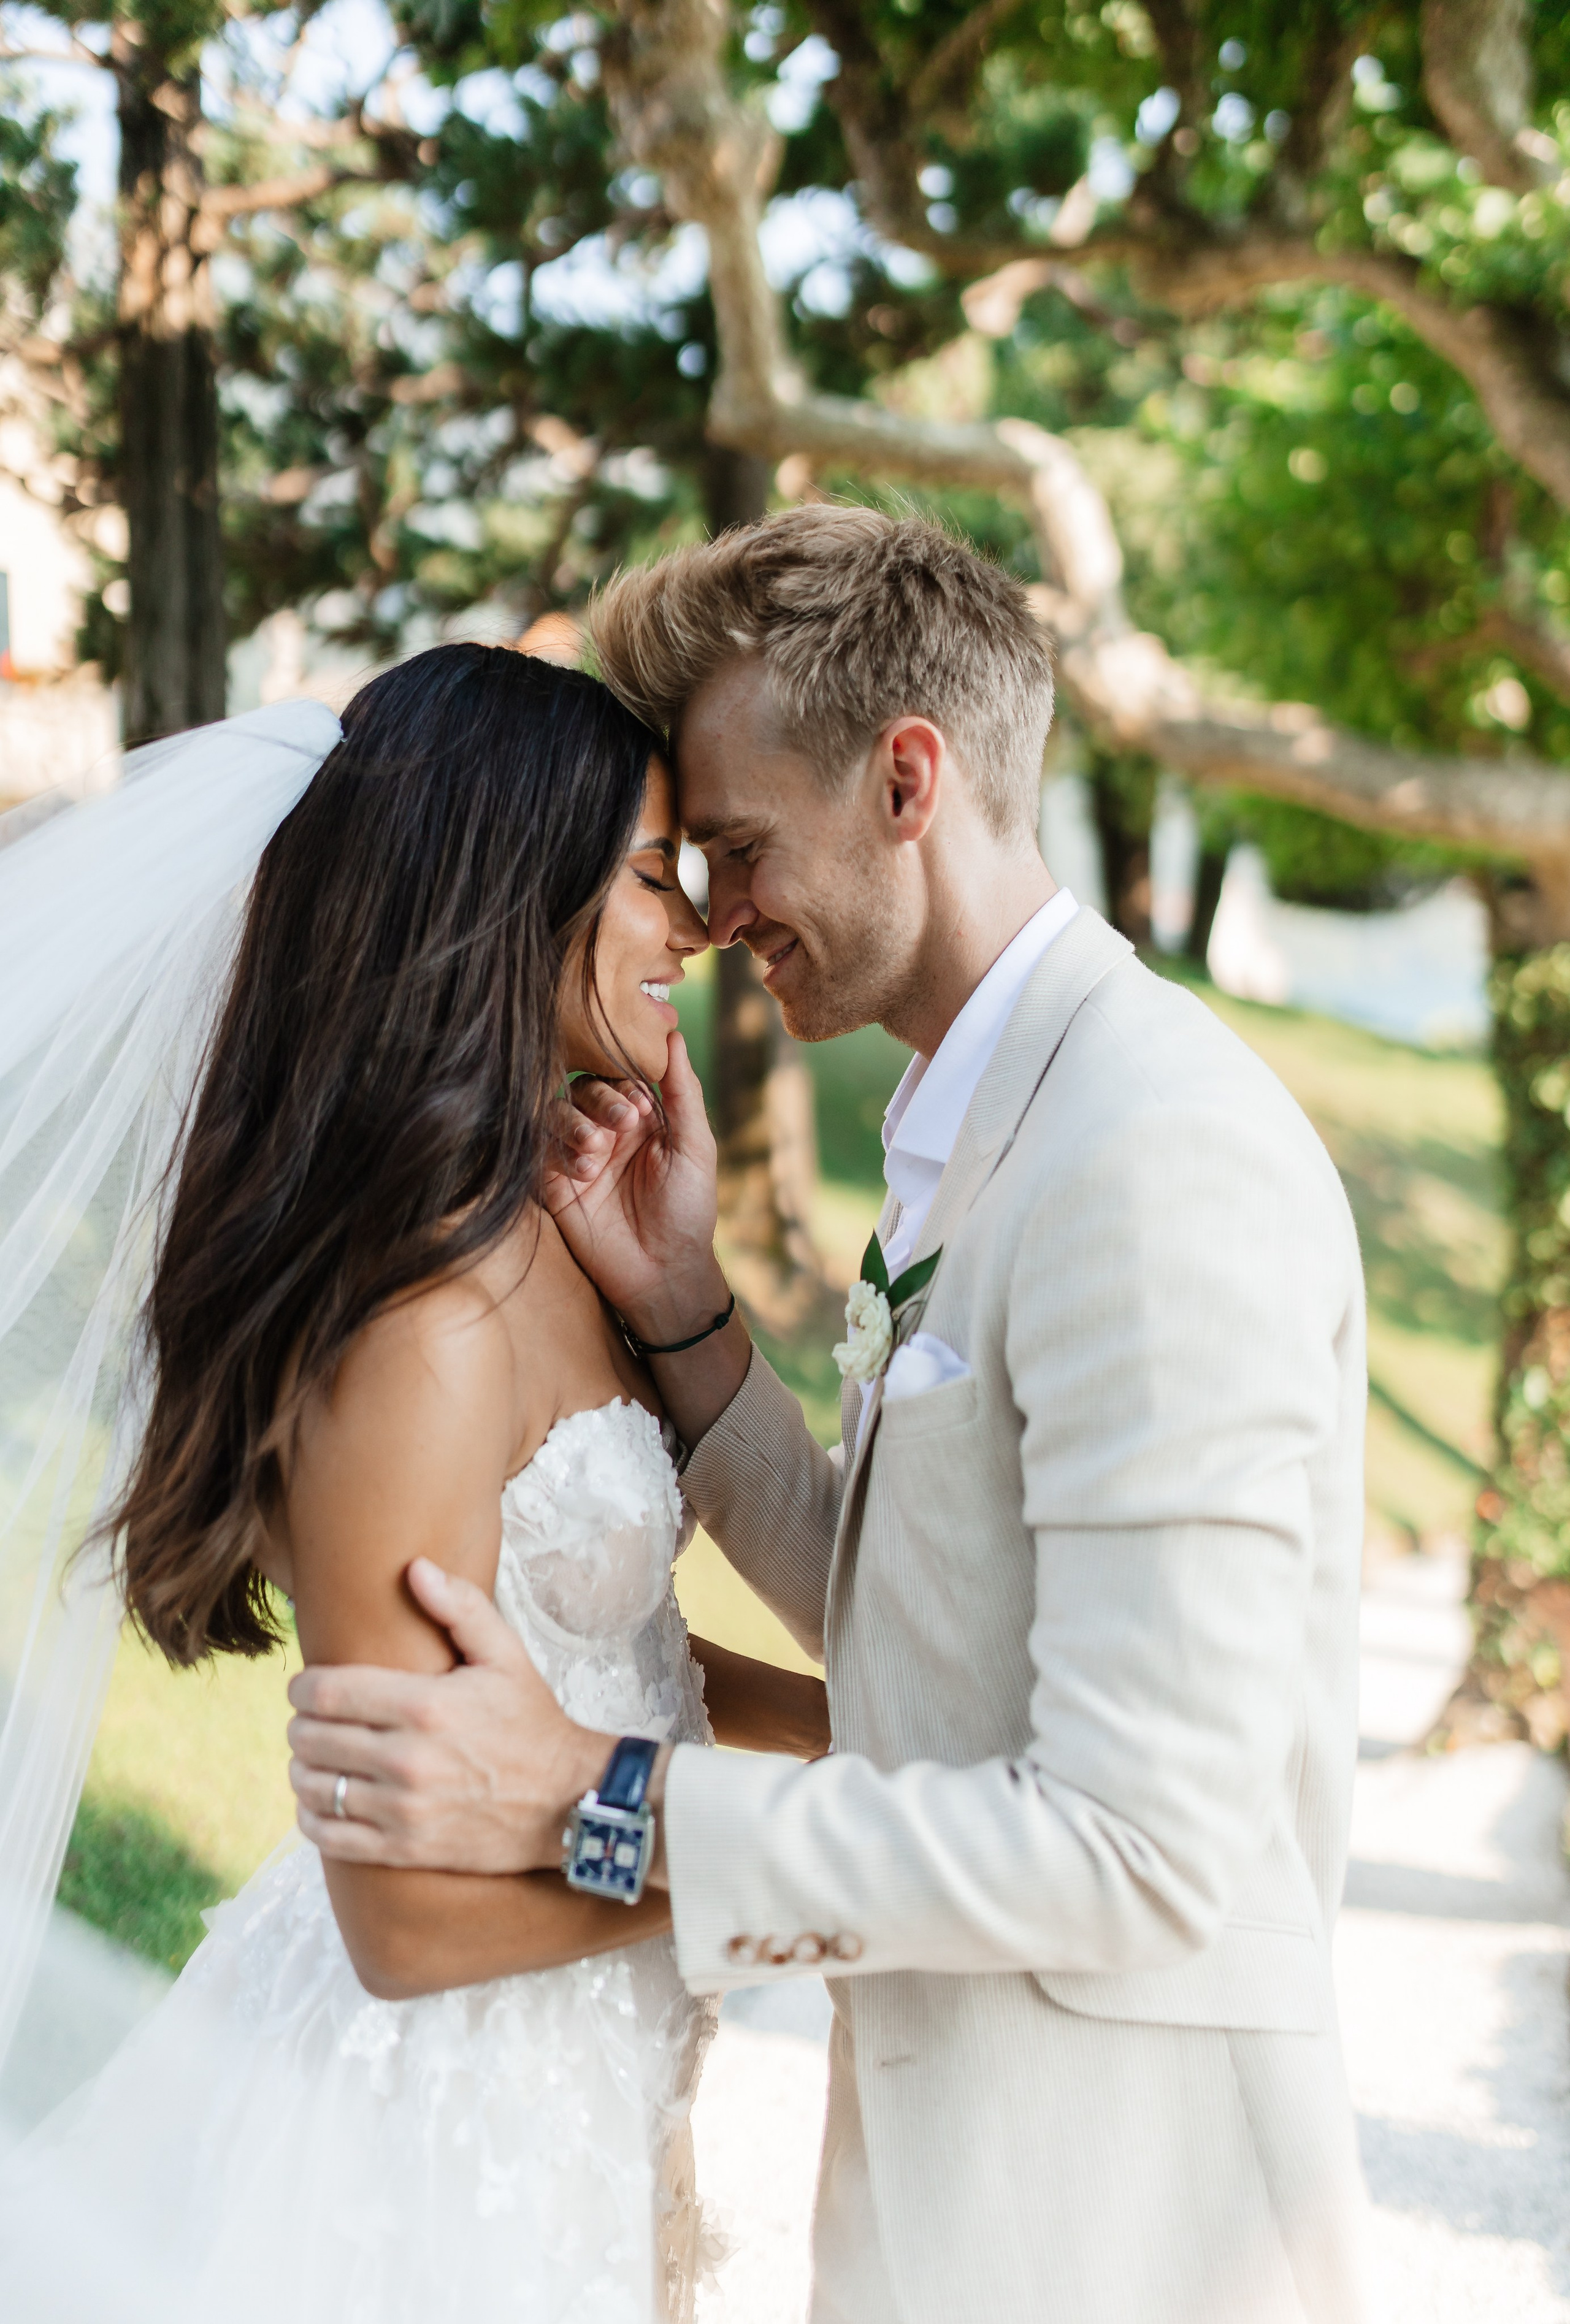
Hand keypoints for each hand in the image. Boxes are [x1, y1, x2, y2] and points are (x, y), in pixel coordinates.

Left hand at [287, 1559, 605, 1873]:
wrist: (569, 1800)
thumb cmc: (532, 1723)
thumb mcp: (506, 1656)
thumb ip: (460, 1607)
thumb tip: (416, 1568)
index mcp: (426, 1705)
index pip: (327, 1692)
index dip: (301, 1687)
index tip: (304, 1687)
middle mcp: (408, 1759)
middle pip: (311, 1738)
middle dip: (302, 1724)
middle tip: (312, 1720)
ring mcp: (404, 1809)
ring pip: (314, 1787)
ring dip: (304, 1769)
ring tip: (316, 1758)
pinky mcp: (405, 1849)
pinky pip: (329, 1836)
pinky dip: (314, 1816)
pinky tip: (323, 1801)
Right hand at [543, 1033, 728, 1344]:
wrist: (664, 1273)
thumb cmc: (689, 1210)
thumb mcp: (695, 1147)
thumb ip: (682, 1092)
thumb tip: (672, 1036)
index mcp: (640, 1118)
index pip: (617, 1077)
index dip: (621, 1084)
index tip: (637, 1108)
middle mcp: (606, 1132)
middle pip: (581, 1091)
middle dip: (597, 1103)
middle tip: (619, 1127)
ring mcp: (577, 1158)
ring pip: (553, 1117)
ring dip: (572, 1127)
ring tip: (596, 1154)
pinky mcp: (554, 1187)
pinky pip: (537, 1155)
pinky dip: (555, 1156)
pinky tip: (582, 1174)